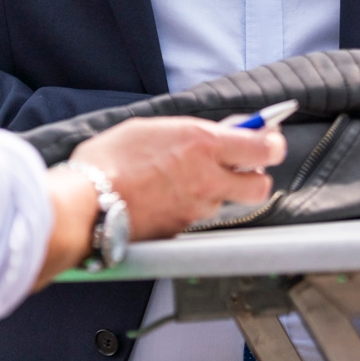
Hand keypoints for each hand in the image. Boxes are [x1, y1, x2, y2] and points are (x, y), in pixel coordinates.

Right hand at [73, 116, 285, 237]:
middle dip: (256, 176)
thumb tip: (208, 136)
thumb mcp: (151, 128)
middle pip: (260, 186)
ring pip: (225, 203)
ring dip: (215, 192)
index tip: (269, 138)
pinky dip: (188, 208)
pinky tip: (163, 198)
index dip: (272, 143)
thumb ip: (188, 133)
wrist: (87, 204)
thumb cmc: (109, 160)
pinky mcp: (182, 232)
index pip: (263, 147)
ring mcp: (197, 210)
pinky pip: (197, 218)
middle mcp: (208, 180)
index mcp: (203, 145)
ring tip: (183, 181)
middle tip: (239, 166)